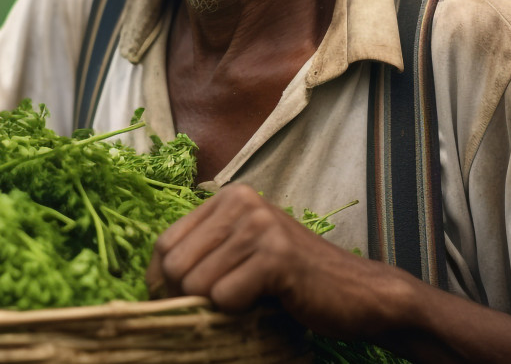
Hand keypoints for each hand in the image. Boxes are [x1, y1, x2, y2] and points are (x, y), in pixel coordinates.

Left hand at [146, 183, 419, 340]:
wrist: (359, 294)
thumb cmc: (295, 281)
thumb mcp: (243, 254)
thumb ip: (204, 254)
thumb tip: (150, 283)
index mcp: (228, 198)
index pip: (163, 243)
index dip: (162, 281)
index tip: (181, 302)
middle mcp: (241, 202)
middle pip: (174, 265)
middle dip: (187, 298)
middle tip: (222, 307)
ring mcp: (260, 226)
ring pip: (196, 284)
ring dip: (217, 308)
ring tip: (250, 301)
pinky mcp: (275, 255)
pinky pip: (225, 297)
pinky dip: (239, 312)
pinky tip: (267, 302)